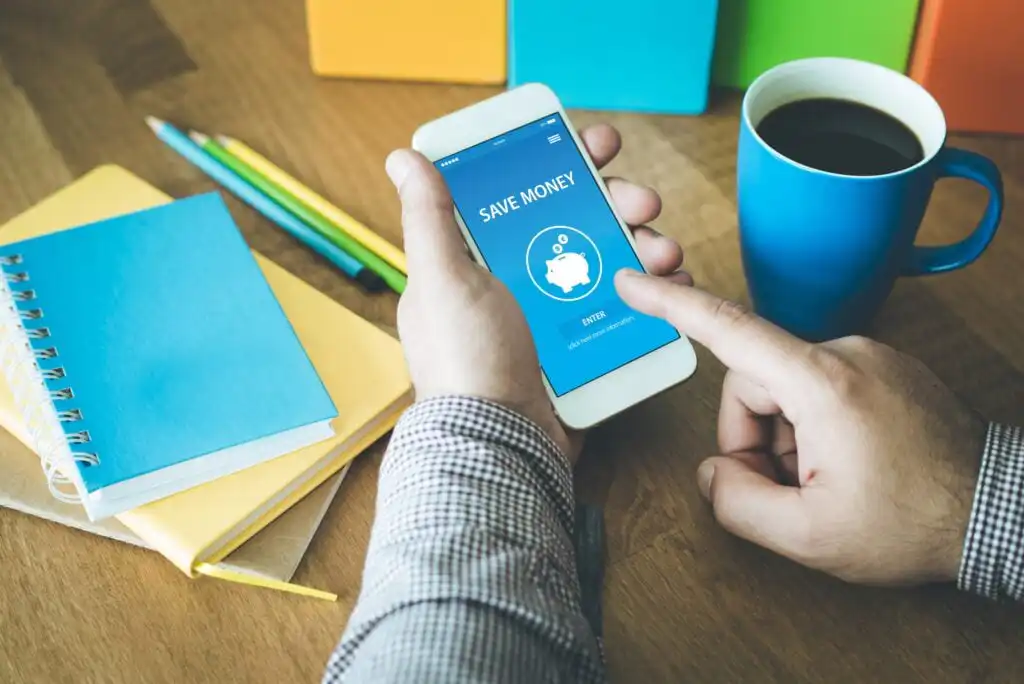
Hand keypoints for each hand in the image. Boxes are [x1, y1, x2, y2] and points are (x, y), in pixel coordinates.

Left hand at [387, 124, 690, 463]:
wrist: (504, 444)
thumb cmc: (467, 361)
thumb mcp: (443, 280)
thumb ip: (429, 218)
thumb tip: (405, 158)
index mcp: (478, 261)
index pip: (524, 193)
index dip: (563, 163)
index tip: (596, 147)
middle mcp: (517, 282)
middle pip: (577, 222)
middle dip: (616, 202)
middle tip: (643, 199)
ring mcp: (553, 315)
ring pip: (608, 261)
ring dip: (642, 244)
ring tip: (664, 250)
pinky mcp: (583, 346)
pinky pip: (623, 307)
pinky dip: (651, 292)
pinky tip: (672, 282)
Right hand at [615, 271, 986, 584]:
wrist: (1003, 514)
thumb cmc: (914, 525)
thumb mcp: (810, 536)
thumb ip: (738, 503)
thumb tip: (713, 471)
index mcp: (821, 382)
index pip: (729, 330)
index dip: (671, 306)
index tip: (631, 282)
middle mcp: (846, 353)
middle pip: (753, 381)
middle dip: (754, 439)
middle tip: (786, 491)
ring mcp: (870, 357)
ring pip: (786, 389)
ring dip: (787, 439)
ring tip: (824, 485)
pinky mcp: (885, 369)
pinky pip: (821, 389)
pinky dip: (815, 429)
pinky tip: (847, 467)